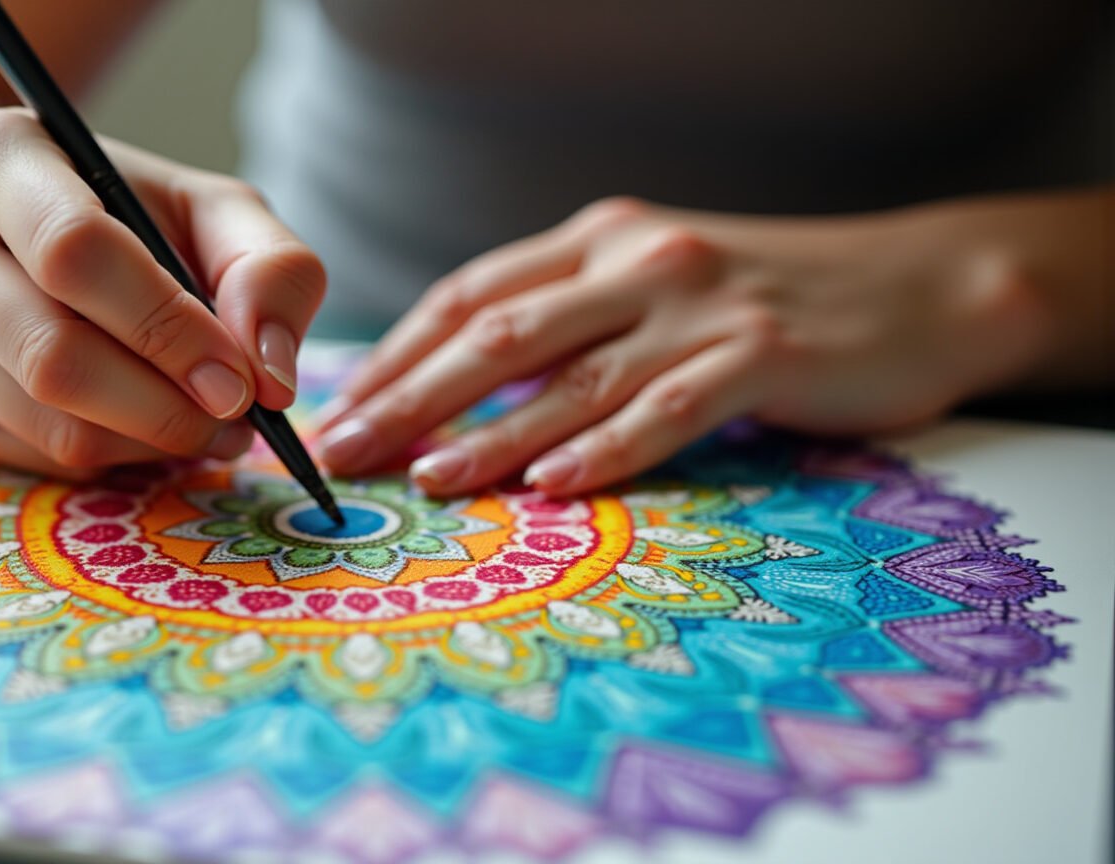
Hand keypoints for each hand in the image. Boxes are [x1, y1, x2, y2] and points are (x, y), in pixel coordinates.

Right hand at [0, 107, 324, 477]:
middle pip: (53, 354)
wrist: (17, 232)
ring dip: (152, 442)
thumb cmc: (128, 215)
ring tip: (210, 424)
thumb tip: (270, 374)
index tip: (239, 379)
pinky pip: (40, 458)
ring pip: (50, 422)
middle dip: (166, 405)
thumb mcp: (210, 208)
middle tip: (236, 417)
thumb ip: (268, 268)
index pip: (75, 253)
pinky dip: (117, 457)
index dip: (168, 328)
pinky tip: (149, 426)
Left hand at [317, 196, 1048, 495]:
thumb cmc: (764, 301)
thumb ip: (569, 320)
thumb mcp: (653, 285)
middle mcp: (638, 259)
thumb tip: (459, 391)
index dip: (397, 353)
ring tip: (424, 478)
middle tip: (343, 452)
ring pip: (570, 377)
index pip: (472, 295)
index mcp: (598, 239)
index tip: (339, 409)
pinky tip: (552, 486)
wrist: (917, 289)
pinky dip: (605, 448)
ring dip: (488, 433)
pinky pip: (668, 409)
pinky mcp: (763, 353)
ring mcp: (700, 305)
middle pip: (498, 334)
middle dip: (409, 397)